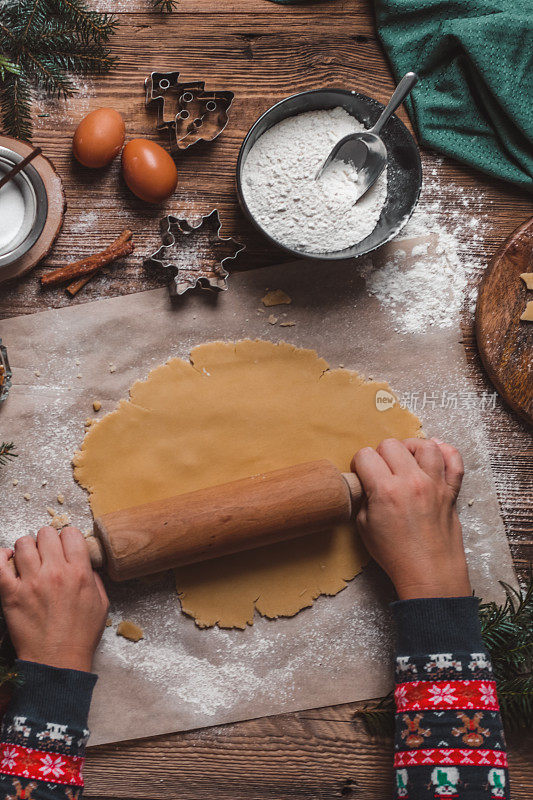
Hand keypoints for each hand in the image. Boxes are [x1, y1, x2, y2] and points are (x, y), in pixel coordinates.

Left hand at [0, 527, 108, 671]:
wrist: (58, 661)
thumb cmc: (81, 636)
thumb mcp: (102, 604)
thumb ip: (95, 579)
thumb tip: (86, 565)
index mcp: (79, 573)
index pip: (70, 533)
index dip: (68, 537)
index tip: (65, 546)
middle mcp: (55, 572)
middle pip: (46, 534)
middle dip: (47, 540)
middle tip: (46, 553)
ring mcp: (31, 582)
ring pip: (23, 543)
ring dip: (26, 548)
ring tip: (28, 559)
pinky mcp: (11, 594)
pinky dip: (2, 558)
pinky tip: (7, 561)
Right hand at [352, 438, 470, 599]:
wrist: (429, 573)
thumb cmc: (396, 555)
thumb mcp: (364, 527)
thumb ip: (364, 498)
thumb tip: (367, 483)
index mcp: (386, 491)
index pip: (365, 455)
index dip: (359, 463)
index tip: (362, 474)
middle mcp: (411, 482)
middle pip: (391, 444)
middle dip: (381, 454)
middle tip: (381, 470)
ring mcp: (435, 484)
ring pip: (424, 445)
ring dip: (410, 449)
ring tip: (405, 460)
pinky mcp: (450, 491)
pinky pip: (454, 460)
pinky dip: (445, 452)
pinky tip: (433, 455)